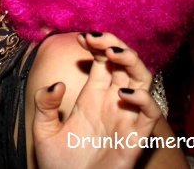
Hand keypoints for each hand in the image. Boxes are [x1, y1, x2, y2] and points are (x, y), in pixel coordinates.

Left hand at [33, 32, 160, 168]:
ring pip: (141, 80)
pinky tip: (124, 92)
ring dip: (131, 61)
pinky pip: (150, 113)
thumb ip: (45, 104)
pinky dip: (143, 98)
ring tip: (112, 52)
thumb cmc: (59, 162)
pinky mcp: (135, 137)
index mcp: (92, 96)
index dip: (96, 44)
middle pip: (123, 63)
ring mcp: (125, 117)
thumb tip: (57, 84)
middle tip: (96, 38)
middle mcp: (112, 102)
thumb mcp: (43, 129)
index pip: (102, 61)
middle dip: (114, 44)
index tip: (82, 37)